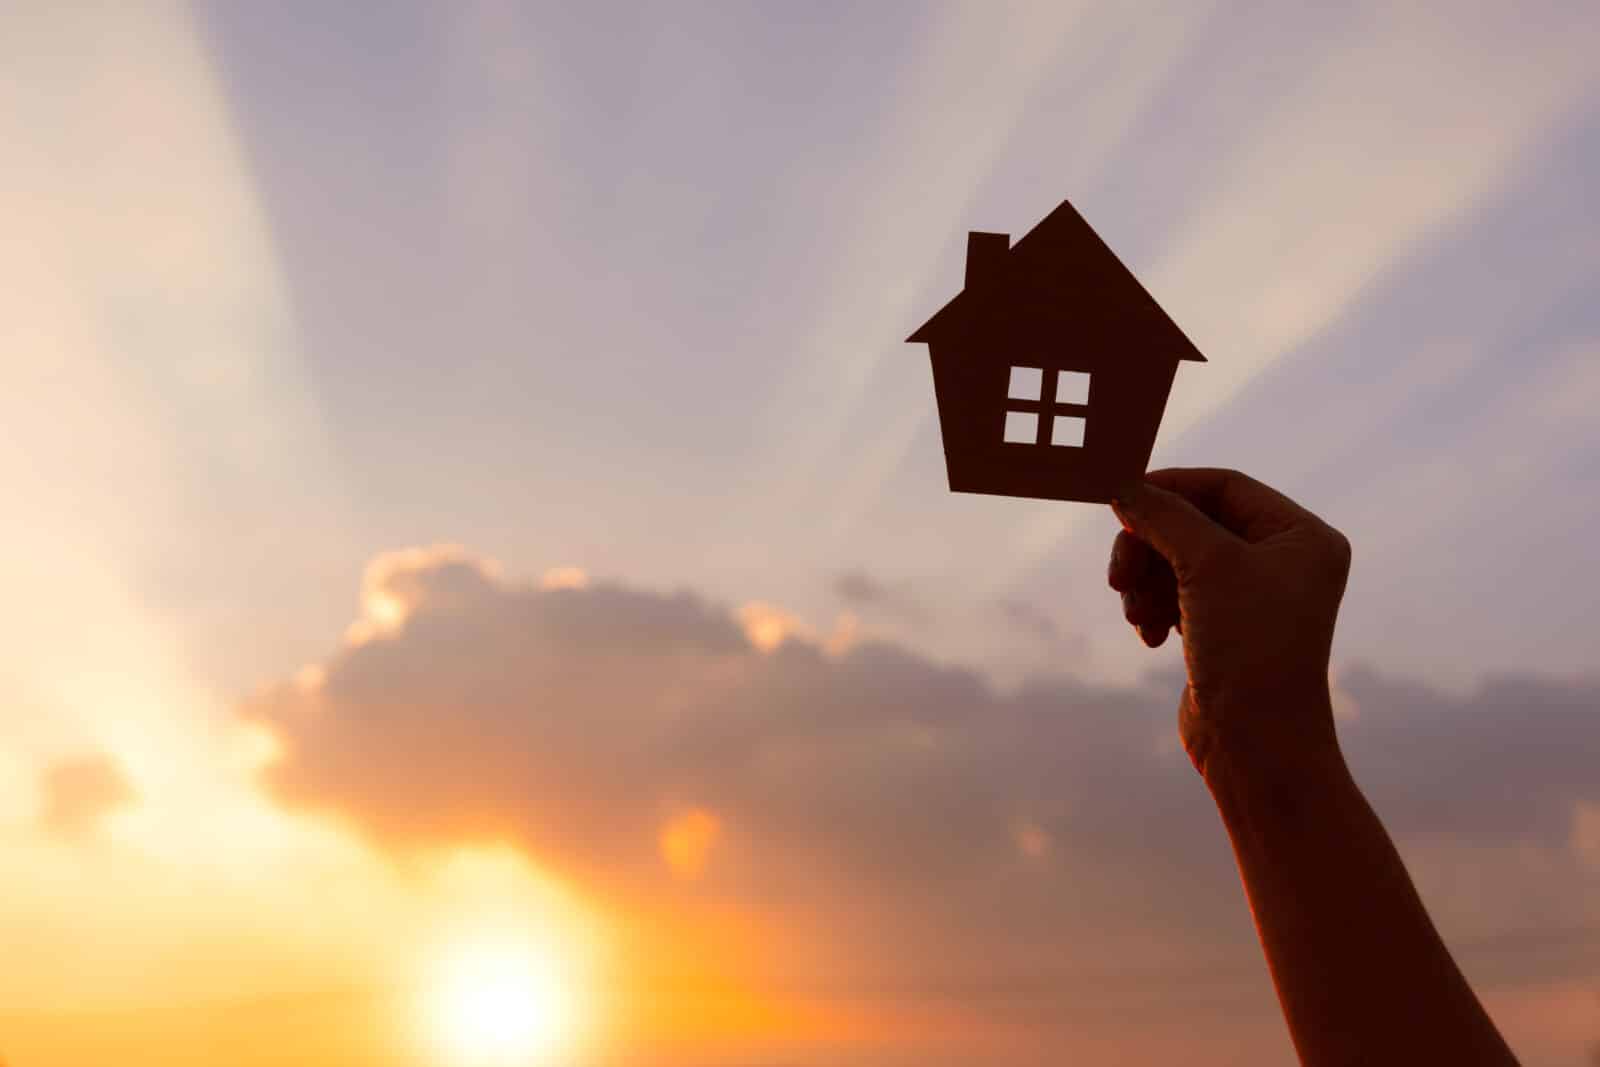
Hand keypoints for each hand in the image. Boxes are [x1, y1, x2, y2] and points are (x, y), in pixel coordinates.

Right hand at [1107, 469, 1351, 777]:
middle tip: (1119, 576)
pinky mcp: (1224, 627)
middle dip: (1150, 548)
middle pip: (1193, 524)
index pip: (1225, 486)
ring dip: (1146, 582)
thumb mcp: (1208, 566)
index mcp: (1301, 536)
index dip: (1169, 489)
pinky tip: (1148, 636)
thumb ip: (1164, 517)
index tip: (1121, 502)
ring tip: (1137, 616)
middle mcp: (1282, 561)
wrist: (1257, 744)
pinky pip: (1175, 594)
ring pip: (1176, 560)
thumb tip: (1125, 489)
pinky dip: (1153, 608)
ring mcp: (1252, 596)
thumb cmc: (1250, 648)